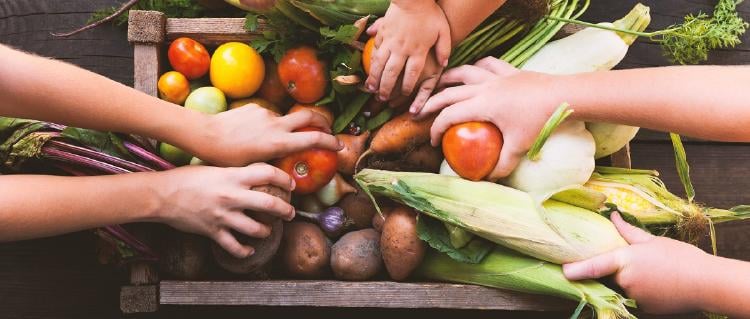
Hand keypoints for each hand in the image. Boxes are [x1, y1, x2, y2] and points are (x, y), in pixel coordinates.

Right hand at [153, 163, 294, 257]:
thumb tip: (252, 174)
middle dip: (285, 210)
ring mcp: (223, 215)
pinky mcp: (213, 231)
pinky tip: (249, 250)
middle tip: (290, 213)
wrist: (161, 195)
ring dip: (266, 231)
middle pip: (269, 204)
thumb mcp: (214, 168)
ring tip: (268, 230)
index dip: (283, 178)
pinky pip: (234, 246)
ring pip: (256, 229)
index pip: (267, 173)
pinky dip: (244, 251)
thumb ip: (234, 173)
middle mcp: (232, 196)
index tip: (291, 184)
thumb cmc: (186, 178)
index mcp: (233, 176)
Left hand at [183, 105, 342, 166]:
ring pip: (286, 118)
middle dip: (322, 122)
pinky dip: (268, 124)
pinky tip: (253, 134)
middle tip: (327, 130)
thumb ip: (272, 164)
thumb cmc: (227, 158)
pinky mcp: (255, 106)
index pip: (314, 138)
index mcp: (279, 143)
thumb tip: (284, 172)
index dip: (331, 141)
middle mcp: (277, 125)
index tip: (340, 145)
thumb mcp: (254, 168)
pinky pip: (267, 115)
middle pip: (310, 117)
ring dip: (288, 127)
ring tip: (276, 140)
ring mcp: (266, 113)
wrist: (205, 134)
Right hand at [365, 0, 450, 100]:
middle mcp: (402, 49)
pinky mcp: (382, 33)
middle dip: (387, 88)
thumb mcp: (443, 31)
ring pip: (380, 65)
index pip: (412, 74)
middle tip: (382, 99)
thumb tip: (444, 64)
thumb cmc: (431, 13)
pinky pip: (375, 51)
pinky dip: (372, 62)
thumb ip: (444, 48)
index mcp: (418, 51)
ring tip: (371, 89)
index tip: (404, 95)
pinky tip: (369, 70)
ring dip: (375, 79)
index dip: (407, 87)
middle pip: (392, 74)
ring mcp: (390, 41)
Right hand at [415, 57, 560, 178]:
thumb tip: (489, 180)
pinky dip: (477, 66)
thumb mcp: (519, 147)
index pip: (449, 115)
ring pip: (464, 71)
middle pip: (449, 92)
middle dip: (431, 102)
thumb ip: (502, 165)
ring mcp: (496, 76)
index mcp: (482, 104)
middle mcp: (484, 87)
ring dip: (448, 78)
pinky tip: (474, 71)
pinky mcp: (510, 71)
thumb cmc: (539, 121)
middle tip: (421, 112)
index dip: (436, 128)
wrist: (564, 95)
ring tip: (439, 84)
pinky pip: (487, 64)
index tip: (434, 140)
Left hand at [563, 212, 709, 314]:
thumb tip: (611, 216)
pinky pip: (634, 297)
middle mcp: (625, 281)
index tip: (562, 269)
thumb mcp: (652, 241)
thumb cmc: (681, 257)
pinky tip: (658, 282)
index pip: (593, 265)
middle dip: (611, 270)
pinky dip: (640, 290)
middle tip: (634, 261)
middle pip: (607, 276)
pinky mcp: (644, 309)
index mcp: (624, 261)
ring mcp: (634, 297)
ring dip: (628, 280)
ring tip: (652, 271)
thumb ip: (627, 232)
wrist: (707, 283)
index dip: (575, 269)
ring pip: (622, 287)